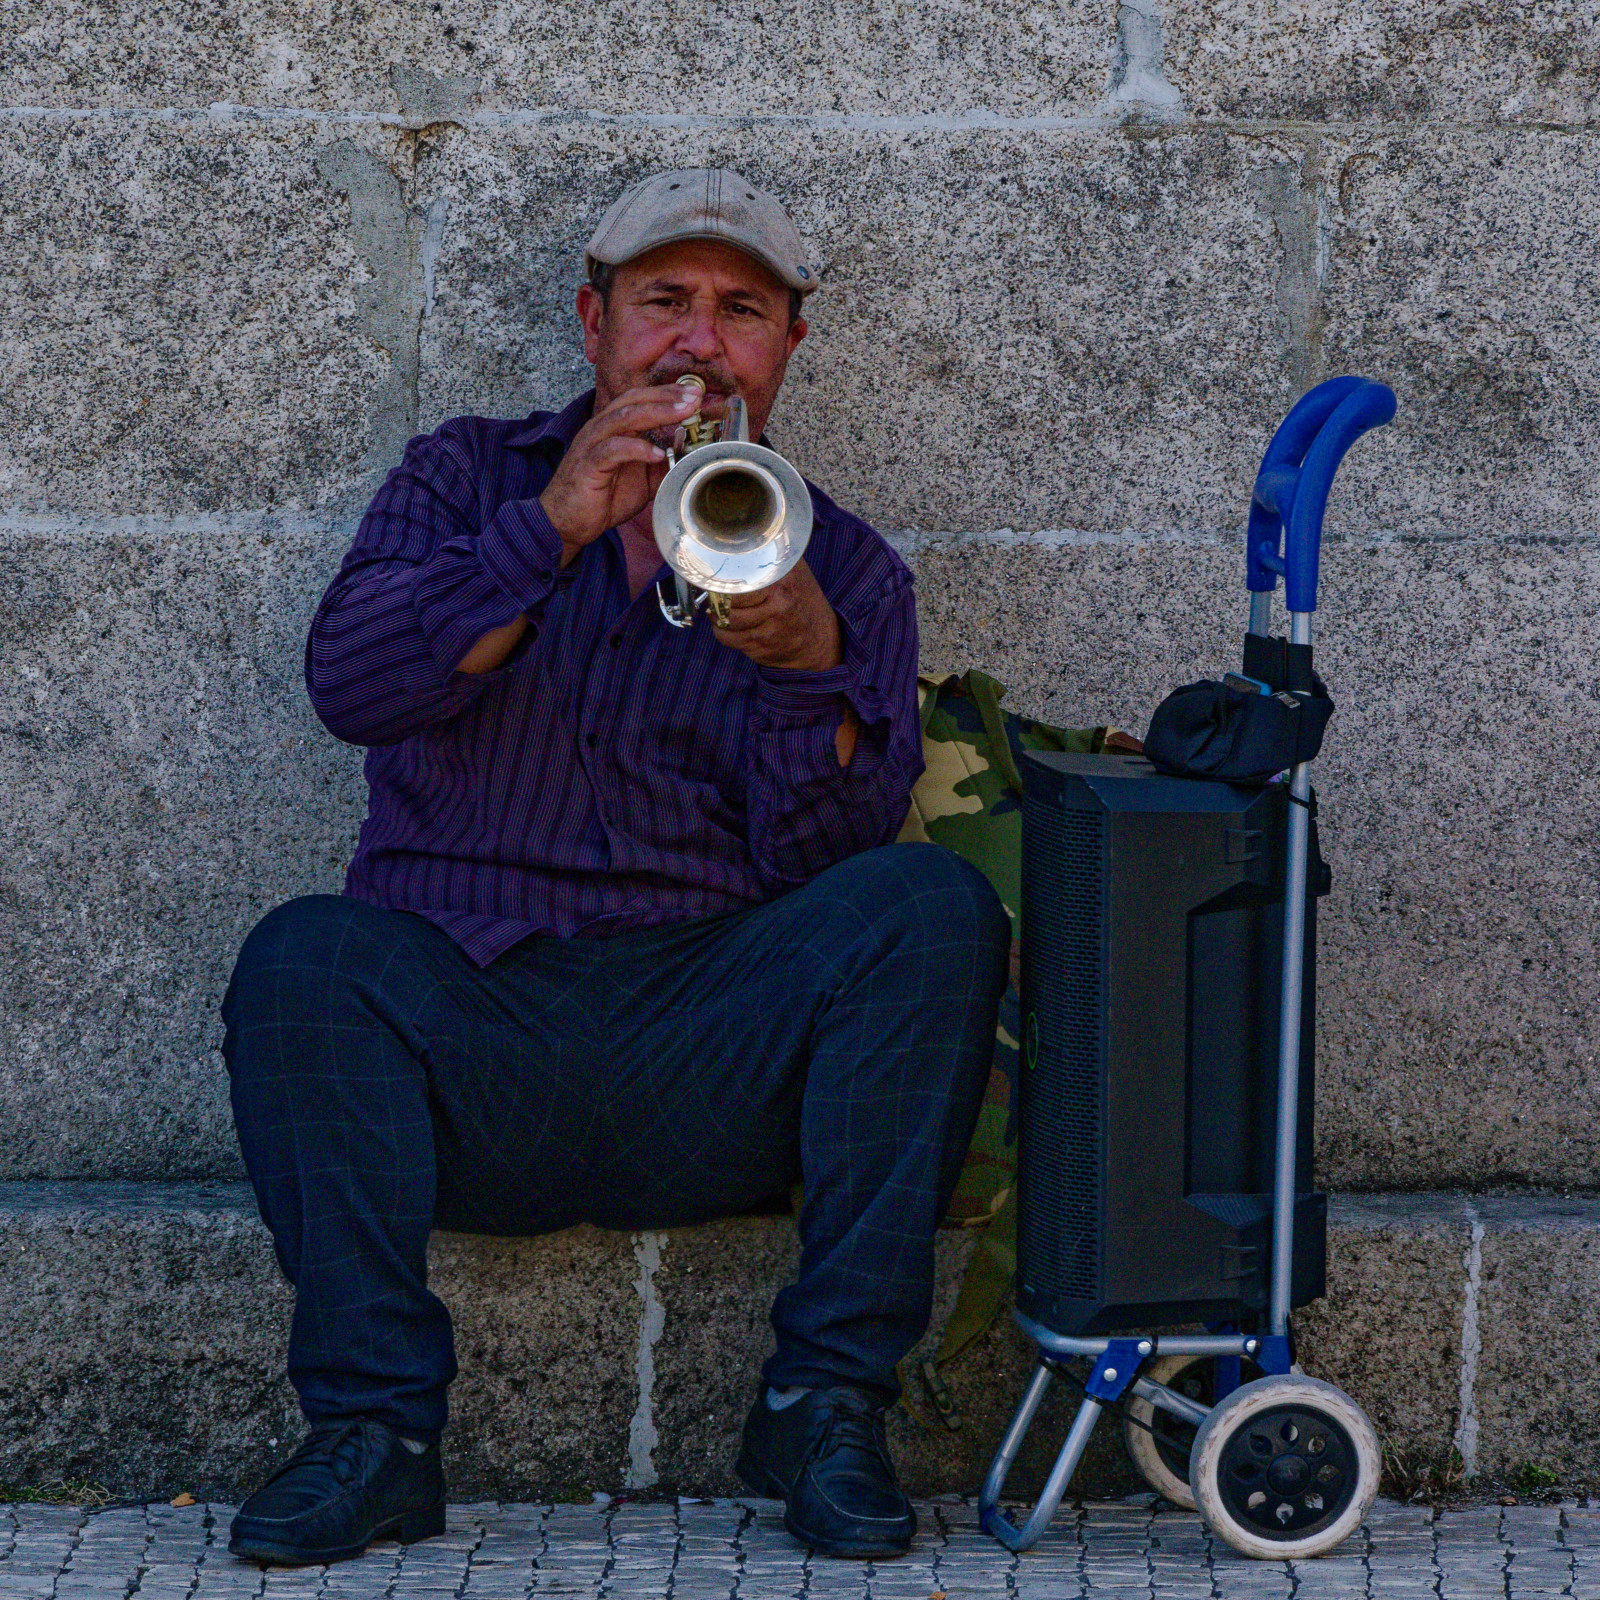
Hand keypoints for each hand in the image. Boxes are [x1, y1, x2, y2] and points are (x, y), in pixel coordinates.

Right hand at [538, 385, 700, 562]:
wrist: (568, 522)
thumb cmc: (601, 497)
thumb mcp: (642, 481)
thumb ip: (661, 465)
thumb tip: (686, 455)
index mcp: (611, 427)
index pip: (639, 399)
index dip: (667, 394)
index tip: (694, 395)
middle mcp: (600, 428)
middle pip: (633, 400)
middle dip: (666, 397)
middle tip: (694, 397)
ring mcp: (592, 444)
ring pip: (624, 417)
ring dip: (656, 413)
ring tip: (682, 414)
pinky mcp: (588, 464)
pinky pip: (613, 449)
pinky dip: (637, 448)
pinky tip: (657, 453)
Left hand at [711, 561, 842, 671]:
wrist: (820, 639)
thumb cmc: (803, 600)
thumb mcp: (795, 570)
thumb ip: (771, 554)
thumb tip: (742, 538)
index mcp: (781, 584)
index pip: (737, 583)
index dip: (722, 582)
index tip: (717, 579)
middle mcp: (776, 608)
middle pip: (726, 605)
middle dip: (716, 600)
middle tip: (716, 594)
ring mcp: (768, 632)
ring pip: (723, 624)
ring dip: (718, 618)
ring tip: (723, 609)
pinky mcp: (760, 649)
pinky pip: (729, 640)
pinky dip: (726, 633)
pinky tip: (735, 626)